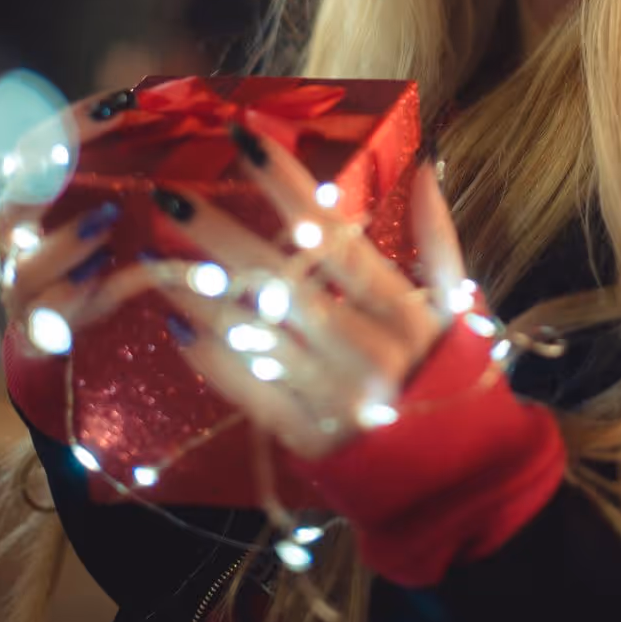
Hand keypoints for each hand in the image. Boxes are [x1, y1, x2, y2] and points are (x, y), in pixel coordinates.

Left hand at [0, 89, 470, 461]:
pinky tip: (176, 324)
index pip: (335, 236)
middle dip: (223, 233)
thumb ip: (441, 238)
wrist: (461, 482)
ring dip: (202, 293)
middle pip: (281, 280)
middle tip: (170, 194)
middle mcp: (364, 350)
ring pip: (256, 335)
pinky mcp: (308, 437)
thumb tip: (427, 167)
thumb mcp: (463, 306)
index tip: (244, 139)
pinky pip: (251, 393)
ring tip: (157, 253)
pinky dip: (213, 359)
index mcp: (404, 311)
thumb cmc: (458, 381)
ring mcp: (332, 396)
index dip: (288, 185)